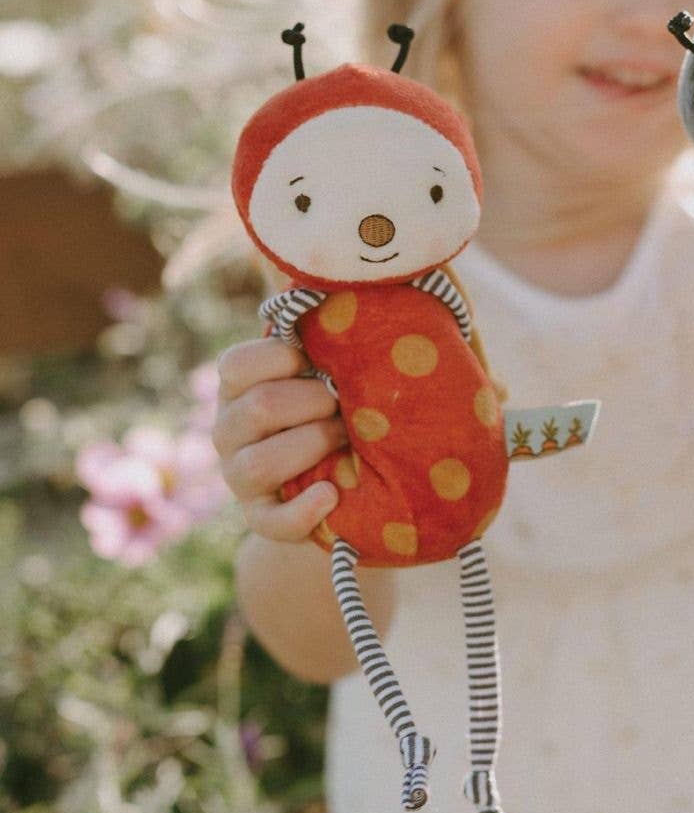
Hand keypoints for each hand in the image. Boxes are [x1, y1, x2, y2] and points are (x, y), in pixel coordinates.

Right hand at [213, 338, 345, 541]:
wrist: (338, 473)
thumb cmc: (334, 401)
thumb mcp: (323, 366)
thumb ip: (322, 337)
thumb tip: (341, 291)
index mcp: (238, 387)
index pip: (236, 364)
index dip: (281, 358)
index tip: (313, 361)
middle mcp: (228, 431)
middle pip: (260, 408)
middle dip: (314, 403)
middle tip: (343, 403)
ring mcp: (240, 477)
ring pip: (262, 462)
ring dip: (314, 446)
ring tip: (345, 439)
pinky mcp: (262, 518)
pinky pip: (272, 521)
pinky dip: (304, 510)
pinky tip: (331, 494)